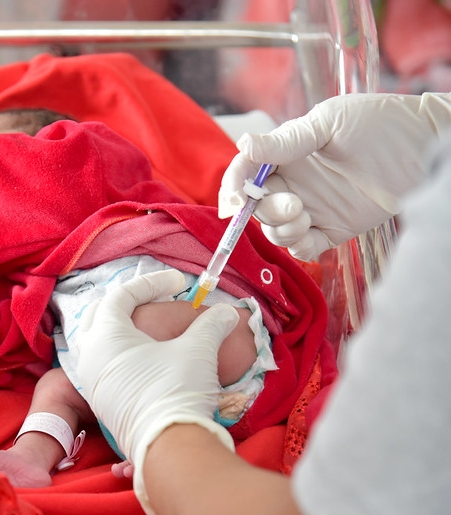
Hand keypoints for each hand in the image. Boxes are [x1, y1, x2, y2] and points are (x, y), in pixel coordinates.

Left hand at [77, 270, 238, 514]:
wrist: (168, 447)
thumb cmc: (176, 389)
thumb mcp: (197, 350)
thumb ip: (210, 325)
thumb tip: (227, 313)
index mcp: (106, 335)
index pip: (122, 295)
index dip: (151, 282)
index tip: (178, 282)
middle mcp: (89, 355)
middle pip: (101, 314)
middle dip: (127, 301)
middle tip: (154, 298)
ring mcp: (91, 381)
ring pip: (97, 341)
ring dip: (120, 328)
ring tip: (147, 327)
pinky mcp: (100, 402)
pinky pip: (102, 365)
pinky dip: (119, 353)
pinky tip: (143, 358)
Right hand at [218, 92, 450, 260]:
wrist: (424, 146)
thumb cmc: (380, 123)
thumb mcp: (329, 124)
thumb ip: (286, 141)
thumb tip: (243, 143)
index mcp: (286, 154)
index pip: (246, 171)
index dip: (233, 186)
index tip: (234, 200)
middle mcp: (294, 182)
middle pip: (257, 206)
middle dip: (264, 210)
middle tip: (292, 204)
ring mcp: (312, 207)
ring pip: (275, 229)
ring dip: (281, 229)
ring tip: (305, 217)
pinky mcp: (331, 229)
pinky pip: (301, 248)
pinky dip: (297, 247)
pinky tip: (309, 234)